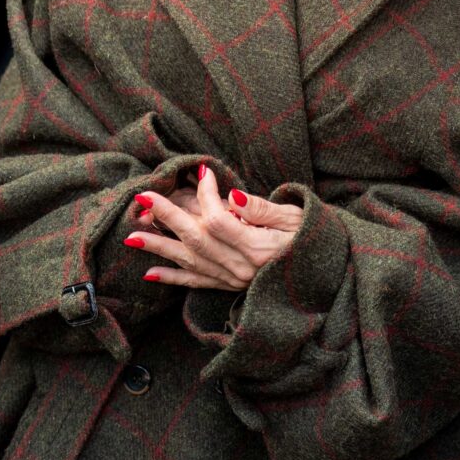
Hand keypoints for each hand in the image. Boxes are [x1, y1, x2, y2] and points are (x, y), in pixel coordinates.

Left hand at [126, 167, 302, 290]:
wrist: (327, 274)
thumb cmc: (313, 236)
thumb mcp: (294, 217)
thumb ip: (259, 208)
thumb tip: (229, 195)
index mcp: (259, 249)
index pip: (219, 220)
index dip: (206, 194)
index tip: (202, 172)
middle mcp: (242, 269)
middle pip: (196, 240)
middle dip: (167, 217)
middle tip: (143, 197)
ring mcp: (234, 281)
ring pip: (190, 263)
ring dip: (159, 248)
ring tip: (132, 235)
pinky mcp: (231, 288)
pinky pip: (197, 283)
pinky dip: (173, 278)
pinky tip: (150, 273)